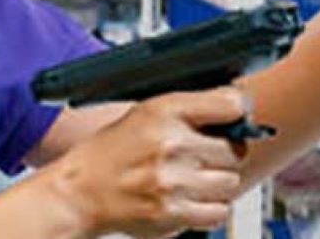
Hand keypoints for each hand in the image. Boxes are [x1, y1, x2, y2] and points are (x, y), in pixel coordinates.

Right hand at [46, 87, 247, 237]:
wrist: (81, 191)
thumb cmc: (111, 153)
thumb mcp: (144, 114)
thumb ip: (189, 110)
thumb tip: (236, 106)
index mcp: (163, 110)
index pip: (228, 105)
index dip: (238, 111)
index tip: (236, 117)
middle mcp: (171, 143)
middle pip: (236, 149)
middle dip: (226, 154)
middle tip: (204, 156)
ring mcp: (173, 181)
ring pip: (231, 182)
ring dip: (218, 183)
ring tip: (192, 179)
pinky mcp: (174, 213)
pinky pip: (219, 211)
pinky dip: (210, 208)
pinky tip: (189, 198)